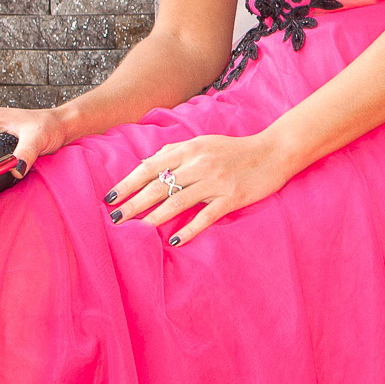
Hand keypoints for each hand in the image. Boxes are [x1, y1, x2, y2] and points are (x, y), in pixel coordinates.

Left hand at [104, 132, 303, 247]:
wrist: (274, 152)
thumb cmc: (235, 149)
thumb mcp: (203, 142)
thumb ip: (176, 151)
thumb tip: (147, 162)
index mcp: (190, 149)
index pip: (150, 166)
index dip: (128, 183)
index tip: (110, 197)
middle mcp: (199, 163)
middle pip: (159, 185)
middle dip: (134, 202)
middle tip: (115, 218)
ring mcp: (216, 181)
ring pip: (178, 201)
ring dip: (155, 217)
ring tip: (137, 229)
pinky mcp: (232, 197)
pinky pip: (206, 216)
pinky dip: (189, 229)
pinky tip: (175, 241)